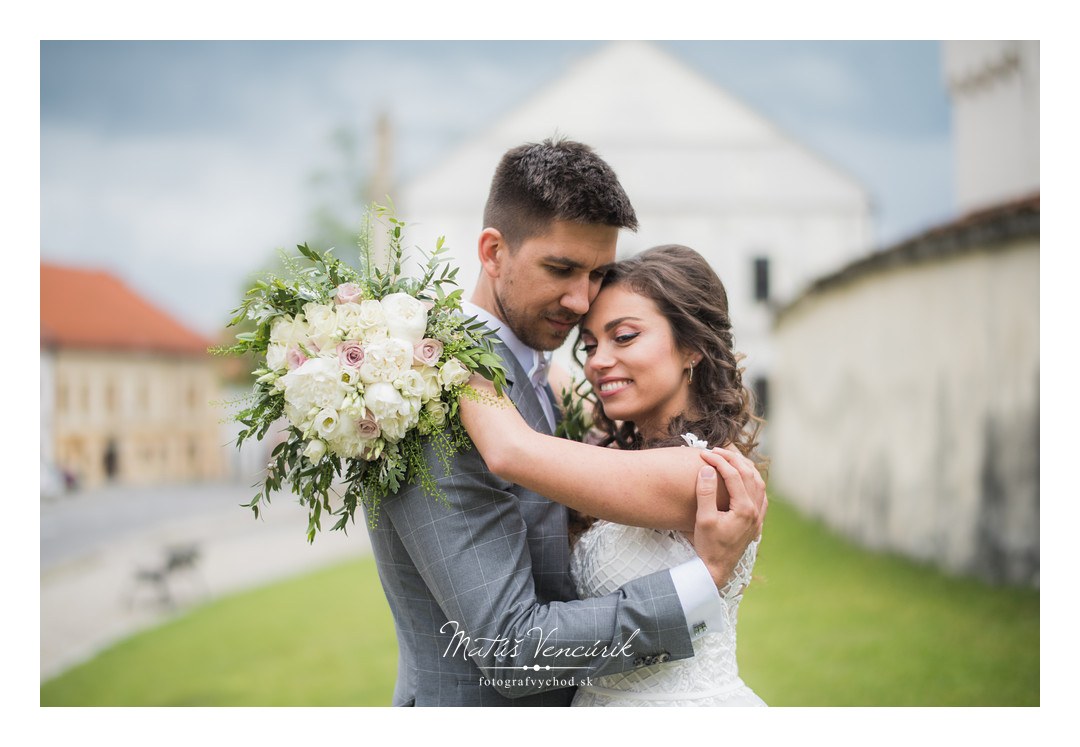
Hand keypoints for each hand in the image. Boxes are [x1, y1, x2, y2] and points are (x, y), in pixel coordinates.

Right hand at [692, 448, 767, 587]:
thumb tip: (707, 470)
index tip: (704, 454)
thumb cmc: (708, 546)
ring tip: (730, 459)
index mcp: (744, 509)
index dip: (718, 461)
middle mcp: (755, 511)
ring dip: (745, 468)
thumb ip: (705, 493)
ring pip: (758, 483)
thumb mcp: (703, 519)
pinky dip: (752, 481)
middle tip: (716, 451)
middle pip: (749, 475)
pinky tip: (744, 479)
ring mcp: (758, 517)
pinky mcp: (755, 523)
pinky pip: (760, 495)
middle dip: (732, 459)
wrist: (716, 570)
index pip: (733, 475)